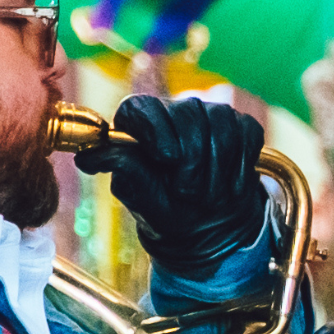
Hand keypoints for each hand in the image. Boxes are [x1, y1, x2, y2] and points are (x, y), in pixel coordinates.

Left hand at [98, 96, 272, 280]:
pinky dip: (239, 167)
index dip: (155, 128)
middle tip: (187, 192)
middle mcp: (175, 110)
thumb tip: (87, 157)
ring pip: (221, 125)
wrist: (206, 227)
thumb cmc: (164, 207)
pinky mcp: (242, 126)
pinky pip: (246, 135)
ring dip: (216, 170)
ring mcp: (212, 114)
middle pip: (188, 113)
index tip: (166, 158)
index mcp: (142, 121)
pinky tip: (229, 186)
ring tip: (207, 195)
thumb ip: (121, 169)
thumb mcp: (139, 194)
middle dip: (192, 161)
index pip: (142, 106)